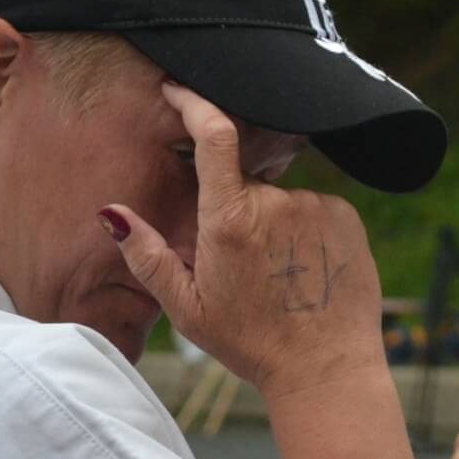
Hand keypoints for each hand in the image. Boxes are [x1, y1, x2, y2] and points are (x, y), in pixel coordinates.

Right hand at [104, 83, 382, 398]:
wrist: (326, 369)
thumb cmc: (250, 343)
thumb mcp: (186, 308)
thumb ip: (147, 255)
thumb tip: (111, 213)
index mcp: (230, 220)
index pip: (213, 135)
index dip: (193, 102)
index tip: (177, 89)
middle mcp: (277, 203)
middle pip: (244, 184)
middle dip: (234, 211)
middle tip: (241, 266)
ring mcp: (317, 206)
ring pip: (280, 200)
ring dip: (272, 226)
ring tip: (278, 279)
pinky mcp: (347, 217)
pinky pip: (314, 211)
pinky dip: (304, 233)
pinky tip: (304, 274)